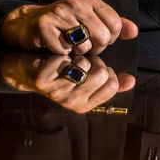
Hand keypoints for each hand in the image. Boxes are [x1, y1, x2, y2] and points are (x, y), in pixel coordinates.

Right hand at [0, 0, 138, 54]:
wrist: (28, 24)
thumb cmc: (64, 25)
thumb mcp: (90, 19)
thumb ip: (114, 24)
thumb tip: (134, 31)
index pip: (116, 24)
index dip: (110, 39)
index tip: (99, 40)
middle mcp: (75, 2)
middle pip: (103, 37)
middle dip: (96, 49)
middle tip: (85, 48)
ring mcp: (59, 12)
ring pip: (85, 46)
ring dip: (79, 53)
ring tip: (71, 47)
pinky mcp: (44, 25)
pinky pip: (64, 50)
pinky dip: (62, 54)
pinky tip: (56, 47)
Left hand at [0, 52, 135, 113]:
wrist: (27, 69)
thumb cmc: (62, 72)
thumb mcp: (88, 77)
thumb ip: (111, 81)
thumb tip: (132, 81)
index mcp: (86, 105)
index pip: (112, 84)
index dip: (106, 68)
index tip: (93, 67)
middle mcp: (73, 103)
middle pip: (102, 72)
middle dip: (93, 61)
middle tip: (79, 62)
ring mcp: (58, 94)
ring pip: (84, 64)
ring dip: (78, 55)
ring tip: (68, 61)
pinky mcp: (44, 82)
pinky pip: (65, 59)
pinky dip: (61, 53)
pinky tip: (54, 59)